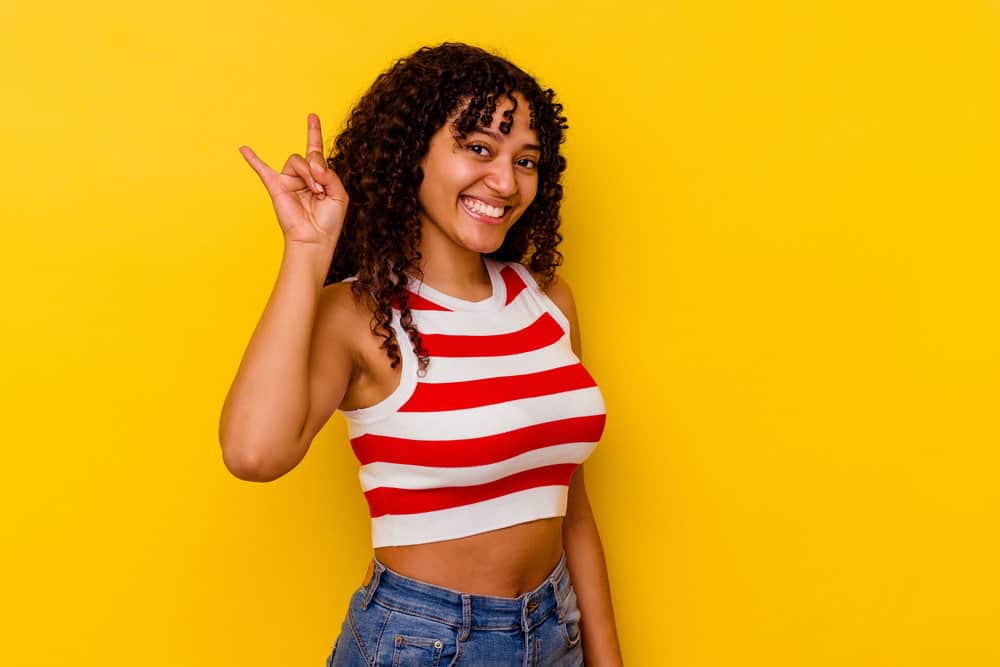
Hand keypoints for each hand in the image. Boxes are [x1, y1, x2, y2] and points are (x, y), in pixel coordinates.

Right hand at [239, 113, 348, 248]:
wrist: (315, 239)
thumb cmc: (329, 220)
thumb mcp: (339, 194)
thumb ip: (329, 174)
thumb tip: (313, 164)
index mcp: (318, 177)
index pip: (315, 151)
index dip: (314, 132)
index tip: (312, 116)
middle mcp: (302, 176)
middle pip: (308, 156)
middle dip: (318, 170)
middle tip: (321, 189)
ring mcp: (288, 181)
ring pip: (296, 161)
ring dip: (308, 175)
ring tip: (314, 192)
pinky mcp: (276, 187)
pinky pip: (262, 169)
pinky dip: (253, 159)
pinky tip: (243, 148)